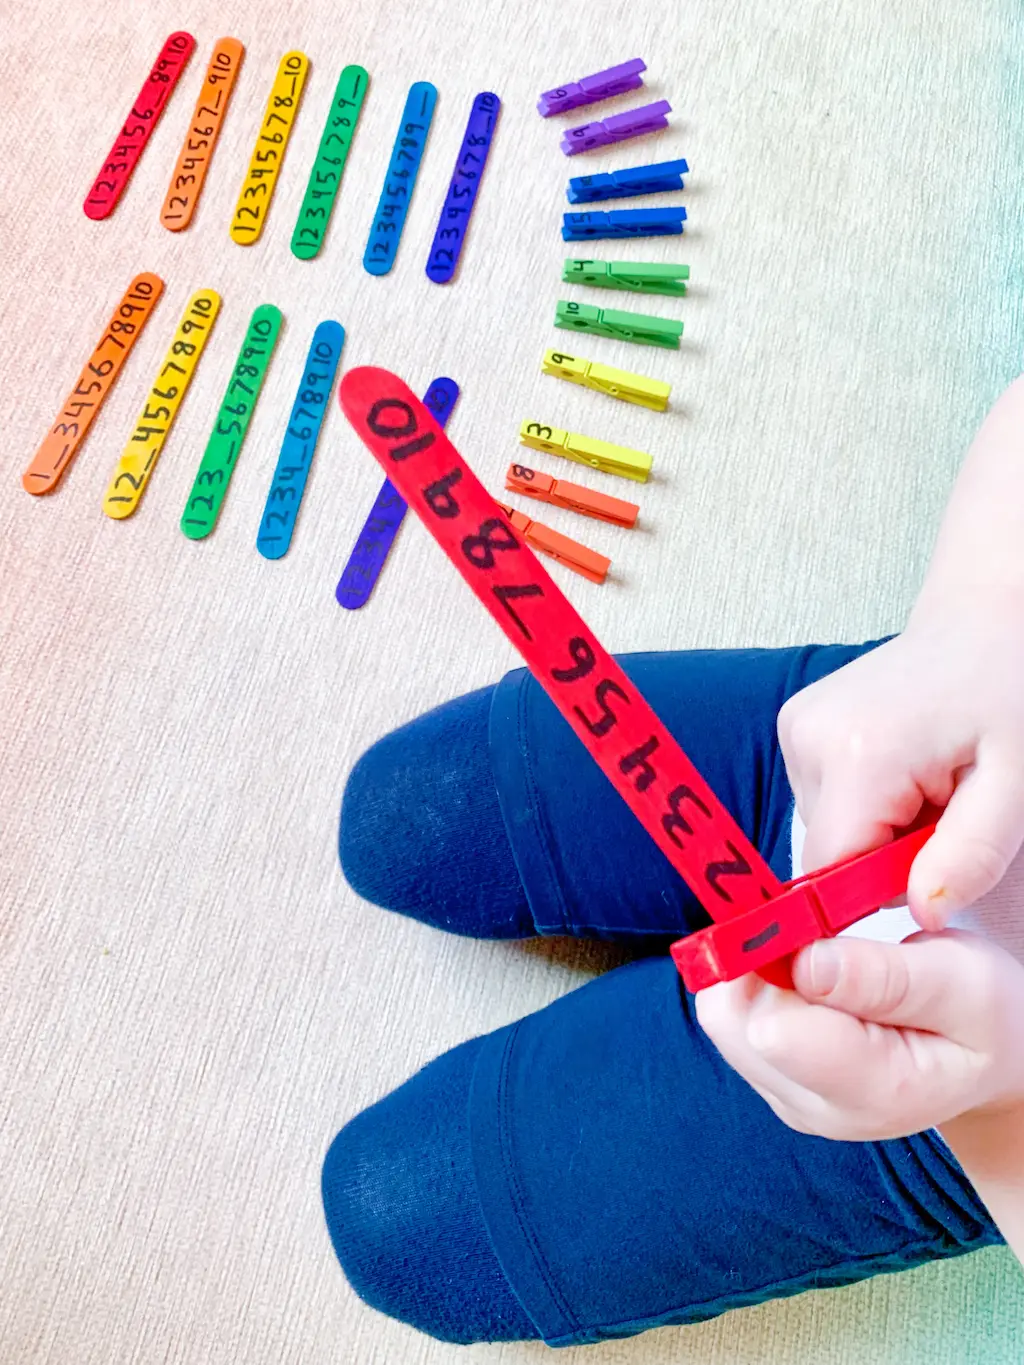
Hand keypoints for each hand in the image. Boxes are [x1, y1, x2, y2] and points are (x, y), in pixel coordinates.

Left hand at [696, 930, 1023, 1141]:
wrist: (986, 1060)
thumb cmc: (984, 1018)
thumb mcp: (964, 985)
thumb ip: (886, 978)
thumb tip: (805, 963)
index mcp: (873, 1092)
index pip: (775, 1031)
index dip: (775, 959)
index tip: (807, 921)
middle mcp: (815, 1108)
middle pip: (734, 1019)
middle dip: (759, 956)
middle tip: (816, 929)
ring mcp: (786, 1096)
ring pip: (723, 1015)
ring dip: (755, 966)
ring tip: (820, 953)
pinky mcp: (770, 1078)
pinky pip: (732, 1018)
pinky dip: (755, 980)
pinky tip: (806, 972)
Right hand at [778, 607, 1023, 928]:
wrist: (983, 621)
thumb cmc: (1009, 687)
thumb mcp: (1017, 783)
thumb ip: (971, 855)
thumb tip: (923, 915)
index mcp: (858, 755)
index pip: (832, 873)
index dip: (878, 887)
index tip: (929, 864)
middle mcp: (810, 739)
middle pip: (830, 852)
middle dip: (888, 850)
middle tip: (946, 807)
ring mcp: (796, 727)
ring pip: (827, 828)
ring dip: (879, 825)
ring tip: (929, 780)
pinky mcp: (797, 725)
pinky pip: (825, 799)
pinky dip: (866, 800)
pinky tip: (904, 766)